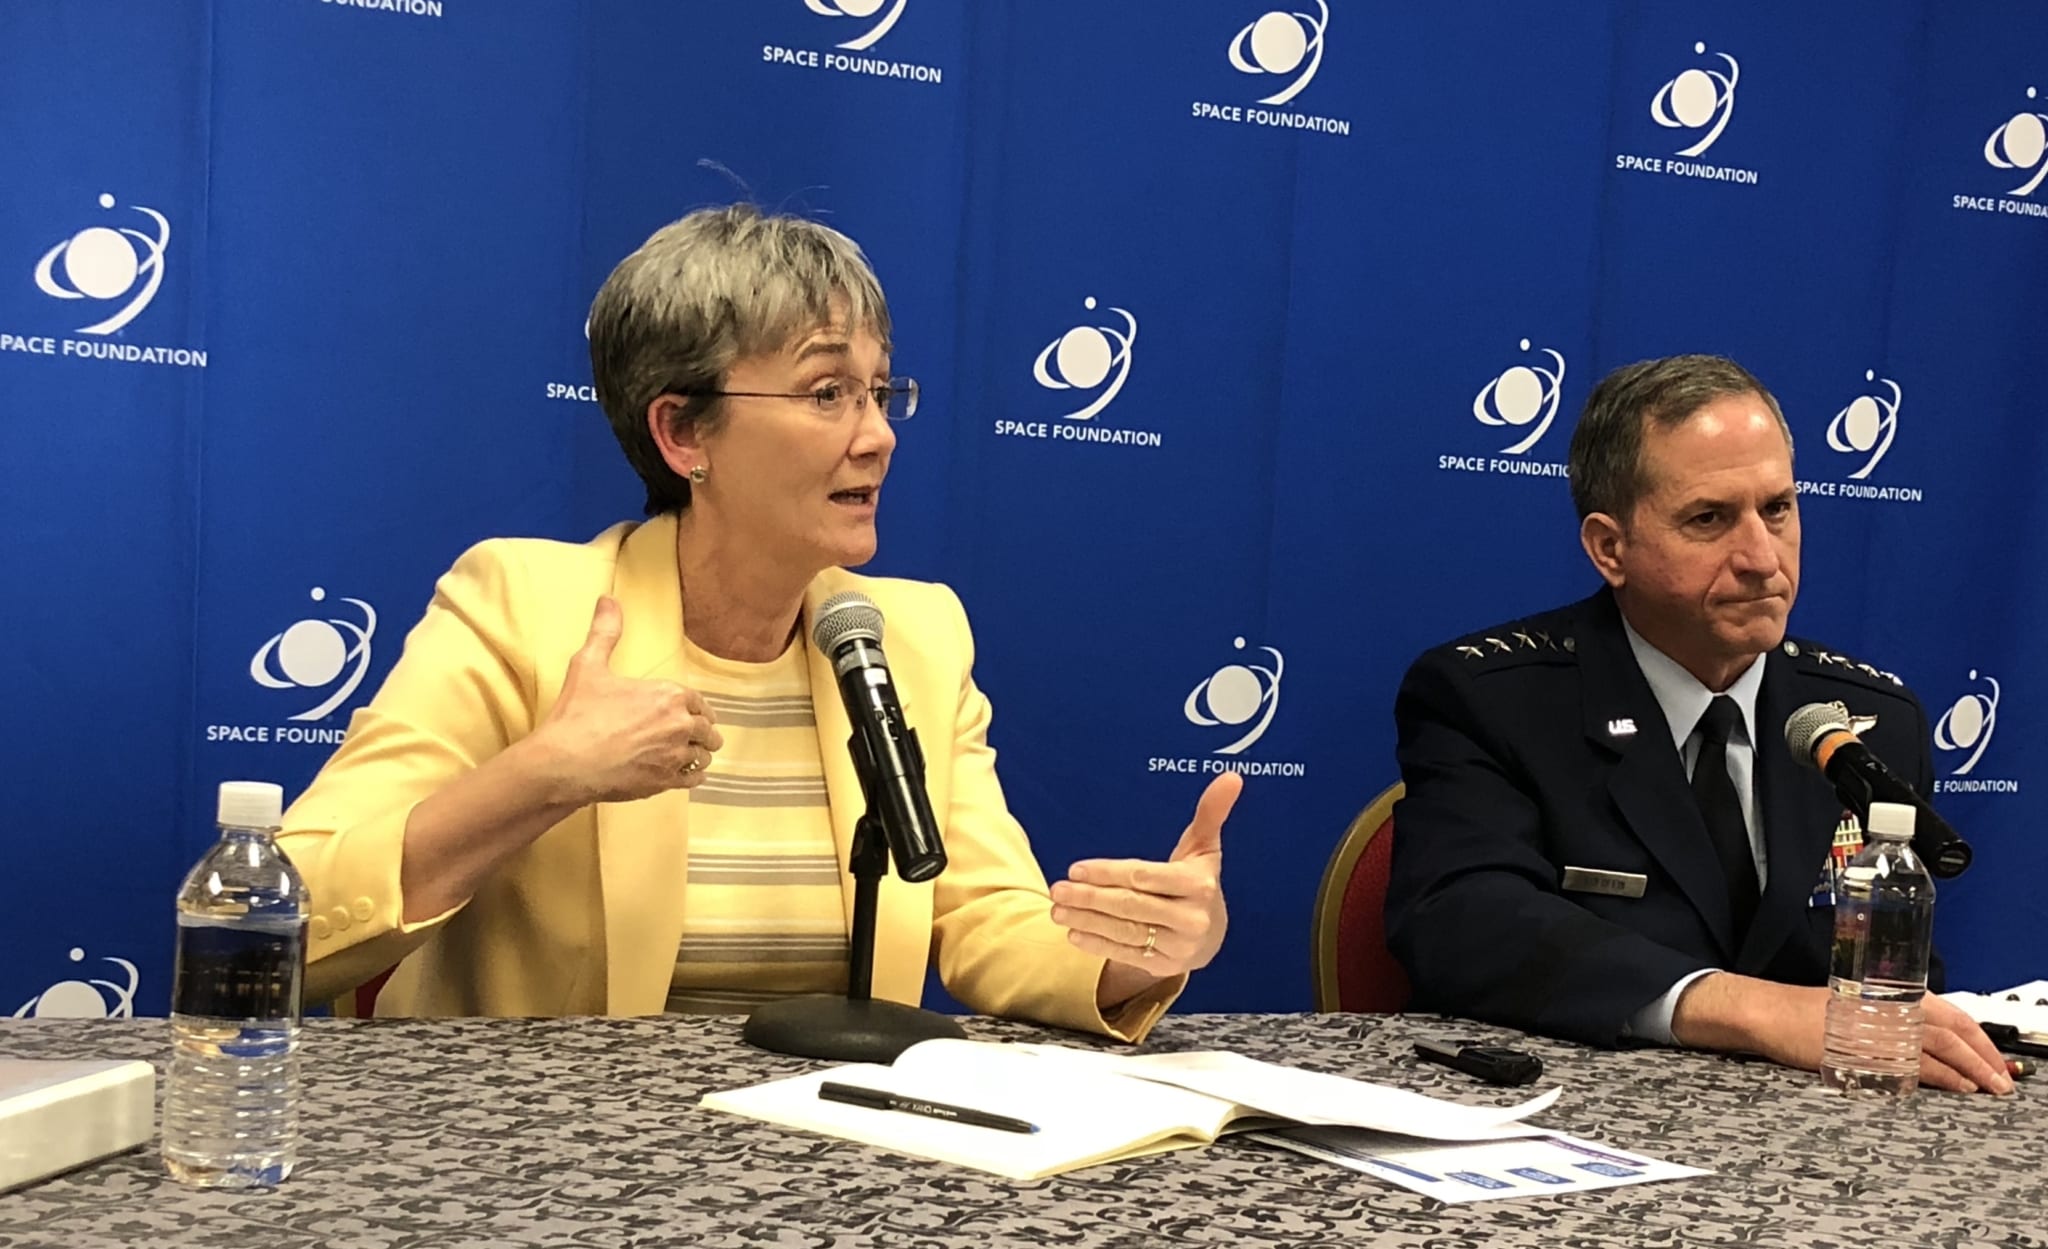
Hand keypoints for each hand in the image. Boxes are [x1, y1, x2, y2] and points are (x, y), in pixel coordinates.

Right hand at [528, 596, 723, 804]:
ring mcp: (674, 756)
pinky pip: (694, 779)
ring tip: (689, 755)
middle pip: (707, 730)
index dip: (696, 708)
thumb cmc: (577, 714)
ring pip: (703, 756)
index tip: (693, 713)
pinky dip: (692, 776)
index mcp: (669, 695)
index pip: (699, 702)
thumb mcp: (588, 665)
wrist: (564, 762)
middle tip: (695, 736)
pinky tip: (684, 774)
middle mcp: (679, 725)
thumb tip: (608, 600)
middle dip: (702, 732)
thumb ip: (605, 632)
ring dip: (698, 754)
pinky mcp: (665, 783)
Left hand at [1051, 772, 1238, 990]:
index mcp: (1199, 885)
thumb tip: (1231, 776)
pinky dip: (1096, 944)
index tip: (1076, 869)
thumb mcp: (1204, 848)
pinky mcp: (1164, 966)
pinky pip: (1125, 954)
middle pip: (1130, 907)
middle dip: (1089, 898)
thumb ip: (1211, 812)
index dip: (1108, 873)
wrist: (1211, 935)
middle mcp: (1191, 918)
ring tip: (1056, 910)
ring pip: (1124, 932)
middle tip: (1056, 889)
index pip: (1145, 878)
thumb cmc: (1197, 881)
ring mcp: (1178, 946)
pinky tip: (1072, 932)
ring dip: (1086, 921)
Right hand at [1672, 972, 2014, 1093]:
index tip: (1996, 1054)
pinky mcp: (1865, 1053)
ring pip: (1940, 1047)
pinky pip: (1915, 1067)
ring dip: (1973, 1068)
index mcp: (1889, 995)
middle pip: (1951, 1031)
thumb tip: (1921, 1039)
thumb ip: (1888, 1020)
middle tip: (2004, 1076)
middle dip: (1984, 1055)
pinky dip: (1943, 1077)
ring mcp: (1877, 1031)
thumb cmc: (1803, 1012)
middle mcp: (1888, 1010)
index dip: (1978, 1035)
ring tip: (1992, 1085)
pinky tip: (1959, 1087)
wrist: (1767, 1013)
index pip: (1949, 1014)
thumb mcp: (1853, 1006)